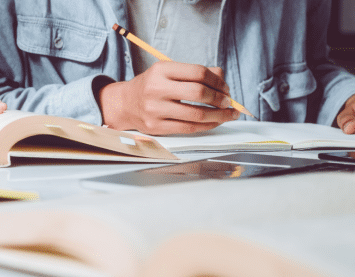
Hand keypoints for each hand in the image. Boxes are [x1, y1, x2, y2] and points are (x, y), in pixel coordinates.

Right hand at [98, 61, 238, 134]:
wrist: (126, 104)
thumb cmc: (152, 86)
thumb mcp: (169, 72)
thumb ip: (195, 73)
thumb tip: (222, 79)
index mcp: (161, 70)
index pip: (198, 72)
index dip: (217, 81)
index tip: (225, 88)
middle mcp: (156, 89)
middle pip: (198, 93)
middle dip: (220, 98)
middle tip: (228, 102)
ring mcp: (155, 110)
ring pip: (197, 114)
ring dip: (218, 115)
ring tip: (228, 114)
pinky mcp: (156, 127)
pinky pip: (189, 128)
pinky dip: (207, 126)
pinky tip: (215, 122)